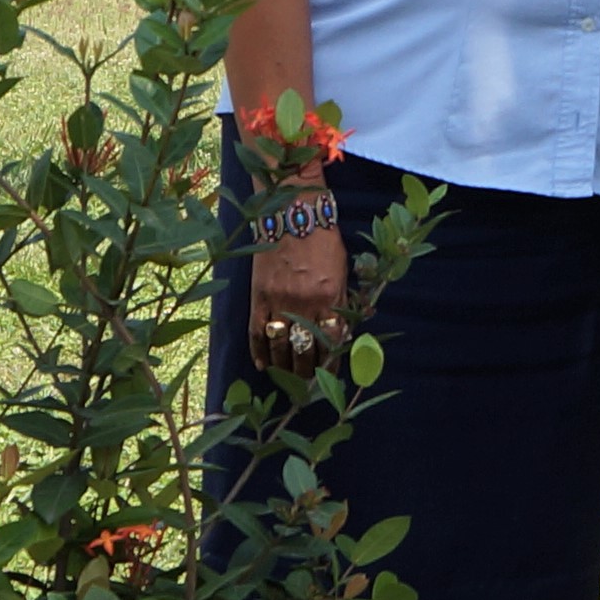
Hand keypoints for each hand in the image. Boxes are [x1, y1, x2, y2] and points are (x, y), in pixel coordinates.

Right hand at [250, 222, 348, 373]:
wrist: (292, 214)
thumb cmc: (323, 241)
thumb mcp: (342, 270)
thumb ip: (341, 301)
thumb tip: (343, 333)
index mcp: (329, 296)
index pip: (332, 341)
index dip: (331, 362)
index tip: (330, 376)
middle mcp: (304, 303)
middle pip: (305, 349)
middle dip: (307, 371)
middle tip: (308, 385)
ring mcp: (278, 301)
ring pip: (281, 345)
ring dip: (285, 366)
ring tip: (288, 380)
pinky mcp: (257, 296)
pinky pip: (257, 331)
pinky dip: (259, 351)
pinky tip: (263, 365)